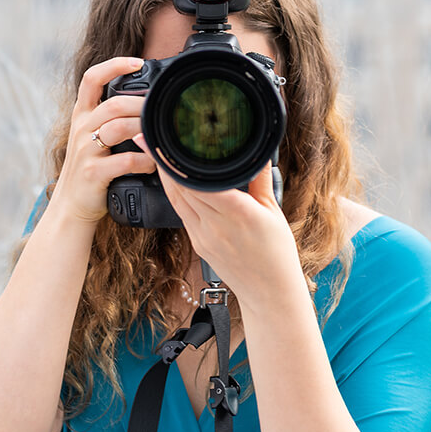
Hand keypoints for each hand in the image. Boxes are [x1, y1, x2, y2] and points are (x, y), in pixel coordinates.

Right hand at [51, 57, 157, 223]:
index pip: (91, 78)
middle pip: (113, 104)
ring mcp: (85, 151)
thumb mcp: (93, 137)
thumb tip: (147, 101)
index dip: (114, 65)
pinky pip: (125, 161)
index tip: (137, 62)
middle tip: (159, 112)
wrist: (72, 205)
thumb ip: (112, 118)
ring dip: (143, 130)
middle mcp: (82, 128)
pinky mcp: (93, 172)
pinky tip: (152, 164)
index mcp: (83, 115)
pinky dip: (144, 161)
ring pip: (118, 128)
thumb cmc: (91, 168)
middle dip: (141, 105)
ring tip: (157, 136)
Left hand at [135, 134, 305, 310]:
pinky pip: (181, 213)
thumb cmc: (276, 253)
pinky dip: (175, 194)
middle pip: (181, 188)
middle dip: (165, 163)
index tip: (170, 143)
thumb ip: (260, 179)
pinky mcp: (197, 244)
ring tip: (155, 154)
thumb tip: (259, 151)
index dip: (180, 163)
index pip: (200, 183)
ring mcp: (203, 237)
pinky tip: (172, 180)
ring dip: (164, 177)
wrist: (269, 292)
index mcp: (238, 214)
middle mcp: (216, 225)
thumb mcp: (273, 210)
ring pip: (176, 200)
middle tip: (154, 139)